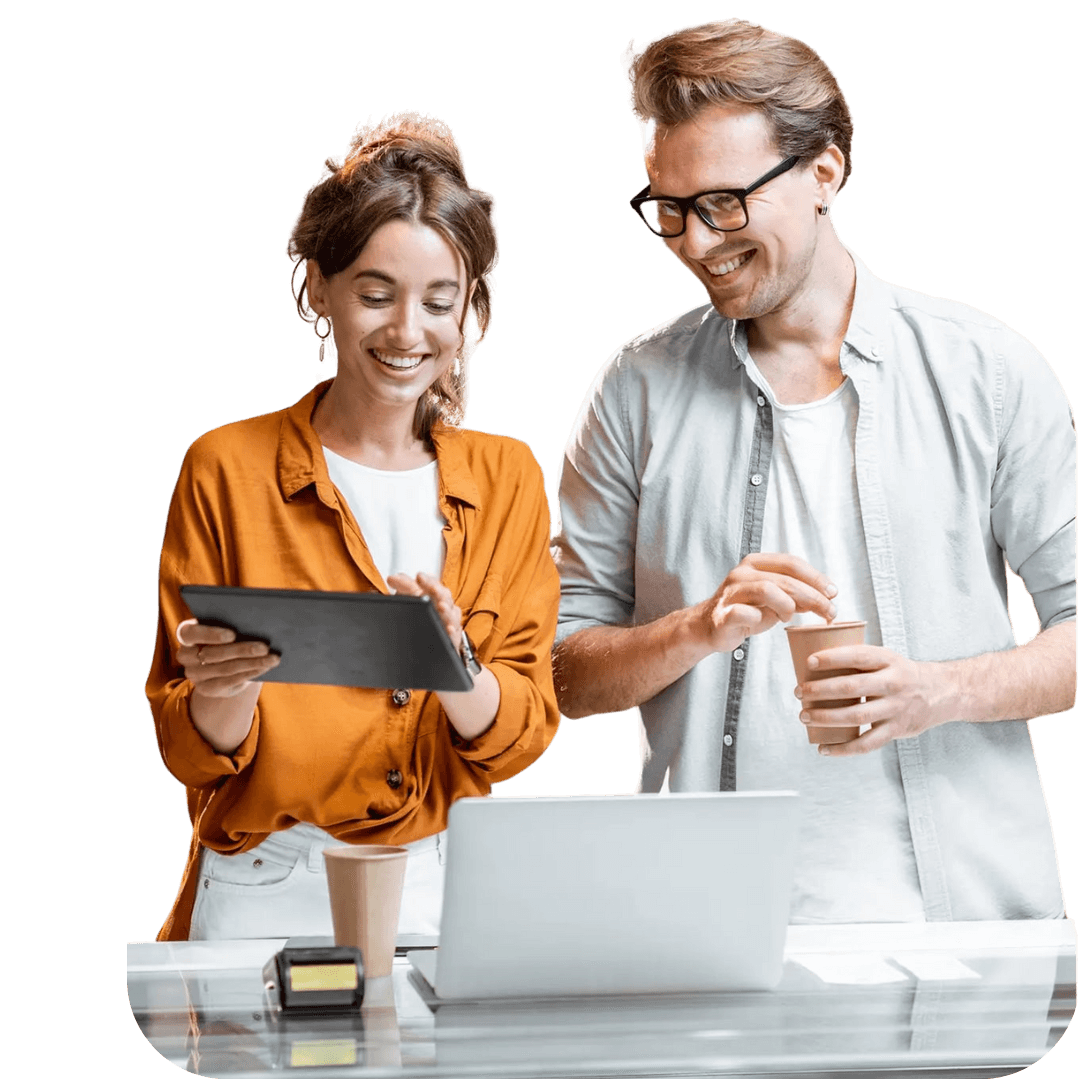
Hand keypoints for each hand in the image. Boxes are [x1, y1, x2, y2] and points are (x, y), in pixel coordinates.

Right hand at [175, 618, 279, 697]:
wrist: (225, 661)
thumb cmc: (229, 634)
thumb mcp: (228, 625)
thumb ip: (235, 620)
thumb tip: (258, 619)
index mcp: (186, 634)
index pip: (190, 633)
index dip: (211, 634)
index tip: (233, 634)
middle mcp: (185, 655)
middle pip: (213, 654)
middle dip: (242, 650)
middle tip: (265, 647)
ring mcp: (194, 674)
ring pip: (225, 668)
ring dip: (252, 663)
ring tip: (272, 658)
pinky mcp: (206, 689)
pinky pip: (230, 681)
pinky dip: (250, 673)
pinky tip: (264, 668)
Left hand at [386, 572, 463, 651]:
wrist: (424, 642)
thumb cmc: (421, 616)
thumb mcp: (410, 598)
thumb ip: (404, 587)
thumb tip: (392, 578)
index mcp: (434, 594)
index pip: (433, 583)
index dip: (428, 580)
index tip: (419, 576)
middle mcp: (444, 606)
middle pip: (444, 596)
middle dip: (438, 592)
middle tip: (431, 588)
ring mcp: (449, 622)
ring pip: (451, 614)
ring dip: (447, 610)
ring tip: (441, 606)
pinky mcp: (451, 638)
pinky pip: (454, 634)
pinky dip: (452, 631)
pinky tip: (448, 628)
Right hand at [701, 553, 837, 653]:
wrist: (710, 626)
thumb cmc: (745, 610)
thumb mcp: (774, 599)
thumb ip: (796, 594)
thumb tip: (826, 597)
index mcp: (756, 564)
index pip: (792, 563)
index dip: (816, 577)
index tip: (833, 593)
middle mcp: (742, 573)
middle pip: (785, 579)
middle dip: (812, 596)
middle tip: (829, 612)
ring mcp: (731, 593)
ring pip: (767, 590)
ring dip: (788, 605)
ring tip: (790, 617)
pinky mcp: (723, 614)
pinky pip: (744, 614)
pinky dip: (759, 619)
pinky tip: (765, 623)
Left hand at [795, 644, 952, 754]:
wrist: (942, 692)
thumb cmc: (901, 673)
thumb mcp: (886, 658)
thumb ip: (858, 660)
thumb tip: (812, 661)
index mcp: (888, 660)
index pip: (858, 657)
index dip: (833, 659)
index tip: (809, 662)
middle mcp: (893, 683)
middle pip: (852, 688)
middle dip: (820, 691)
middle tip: (799, 692)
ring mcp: (896, 708)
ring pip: (857, 716)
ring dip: (826, 718)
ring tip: (804, 716)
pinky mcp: (897, 730)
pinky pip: (867, 743)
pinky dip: (843, 749)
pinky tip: (823, 748)